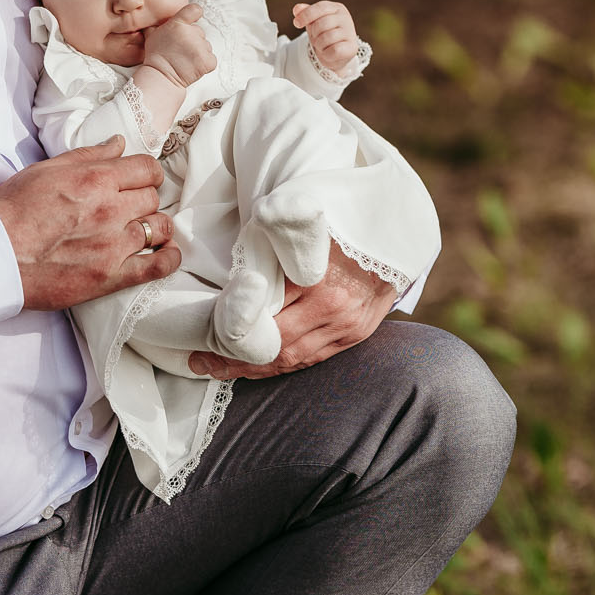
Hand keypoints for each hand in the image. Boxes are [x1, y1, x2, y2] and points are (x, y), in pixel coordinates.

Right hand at [0, 137, 180, 310]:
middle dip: (145, 199)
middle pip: (153, 198)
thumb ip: (87, 156)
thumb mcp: (46, 170)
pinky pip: (156, 267)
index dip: (145, 174)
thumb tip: (118, 144)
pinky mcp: (110, 276)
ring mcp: (114, 245)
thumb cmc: (12, 210)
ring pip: (159, 228)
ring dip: (154, 227)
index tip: (138, 181)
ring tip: (142, 230)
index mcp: (96, 179)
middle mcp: (111, 209)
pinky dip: (168, 259)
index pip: (146, 168)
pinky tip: (166, 254)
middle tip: (130, 207)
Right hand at [140, 3, 215, 90]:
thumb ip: (160, 24)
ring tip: (186, 60)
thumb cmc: (156, 57)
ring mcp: (201, 47)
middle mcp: (192, 33)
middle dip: (193, 40)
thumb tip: (158, 19)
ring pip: (206, 46)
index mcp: (178, 24)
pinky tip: (193, 66)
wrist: (161, 77)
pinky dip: (205, 63)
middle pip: (199, 32)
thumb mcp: (152, 34)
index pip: (194, 10)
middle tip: (181, 50)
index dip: (196, 13)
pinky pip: (211, 59)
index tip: (194, 17)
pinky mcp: (208, 61)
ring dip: (199, 52)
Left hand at [188, 244, 395, 378]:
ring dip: (254, 370)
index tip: (204, 339)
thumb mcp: (306, 227)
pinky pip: (313, 359)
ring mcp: (347, 326)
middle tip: (201, 362)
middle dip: (234, 358)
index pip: (264, 317)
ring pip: (292, 359)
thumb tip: (235, 272)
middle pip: (275, 345)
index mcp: (317, 280)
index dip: (231, 333)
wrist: (394, 233)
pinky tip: (258, 369)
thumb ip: (274, 247)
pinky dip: (282, 366)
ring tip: (220, 370)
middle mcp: (334, 308)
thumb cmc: (340, 224)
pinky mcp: (355, 335)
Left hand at [292, 0, 359, 74]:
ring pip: (326, 38)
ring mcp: (350, 32)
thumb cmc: (323, 33)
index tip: (296, 23)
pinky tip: (329, 52)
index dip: (306, 15)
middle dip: (314, 34)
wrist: (334, 53)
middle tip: (316, 38)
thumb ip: (305, 13)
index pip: (320, 7)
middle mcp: (345, 18)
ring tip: (322, 45)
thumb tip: (296, 8)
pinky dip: (327, 54)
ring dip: (319, 45)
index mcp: (337, 8)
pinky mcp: (352, 47)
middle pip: (321, 24)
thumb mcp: (313, 21)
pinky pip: (334, 50)